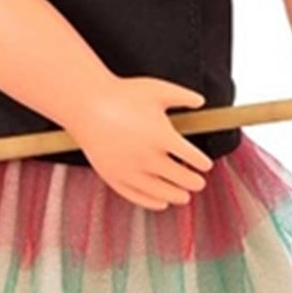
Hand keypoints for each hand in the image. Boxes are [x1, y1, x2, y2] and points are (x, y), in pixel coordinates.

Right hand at [63, 77, 215, 210]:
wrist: (86, 104)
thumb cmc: (122, 94)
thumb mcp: (158, 89)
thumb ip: (183, 96)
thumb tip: (201, 101)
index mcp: (162, 136)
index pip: (192, 158)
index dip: (203, 163)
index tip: (205, 165)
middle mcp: (148, 157)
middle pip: (181, 179)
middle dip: (194, 182)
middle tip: (199, 183)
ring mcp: (130, 170)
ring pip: (161, 193)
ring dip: (177, 196)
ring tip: (184, 196)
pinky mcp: (114, 177)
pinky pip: (137, 197)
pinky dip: (152, 203)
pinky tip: (161, 203)